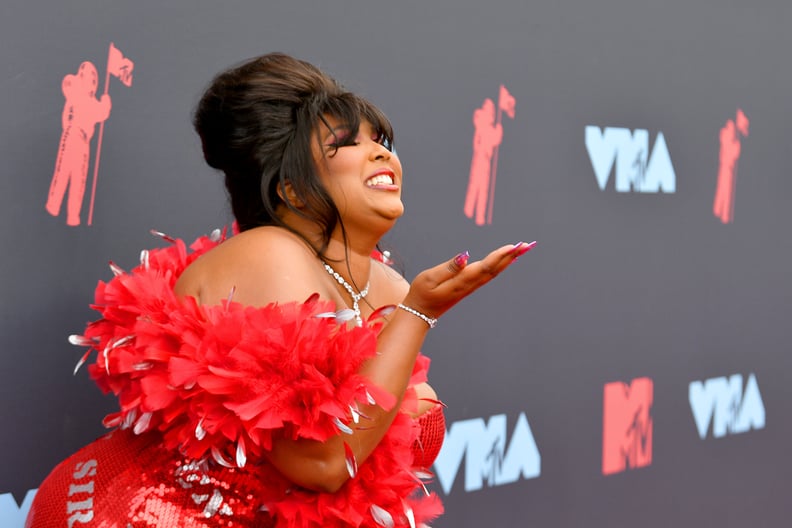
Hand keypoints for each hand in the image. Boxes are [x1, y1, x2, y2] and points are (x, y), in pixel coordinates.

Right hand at [402, 241, 535, 318]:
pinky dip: (501, 265)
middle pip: (495, 269)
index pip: (485, 267)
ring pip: (494, 271)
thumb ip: (448, 268)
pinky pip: (489, 274)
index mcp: (462, 281)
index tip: (514, 246)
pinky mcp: (469, 286)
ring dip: (509, 259)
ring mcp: (471, 286)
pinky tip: (508, 259)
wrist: (421, 312)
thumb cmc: (422, 293)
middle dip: (512, 256)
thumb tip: (465, 257)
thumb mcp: (429, 278)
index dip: (500, 256)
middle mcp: (470, 284)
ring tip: (523, 248)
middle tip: (528, 245)